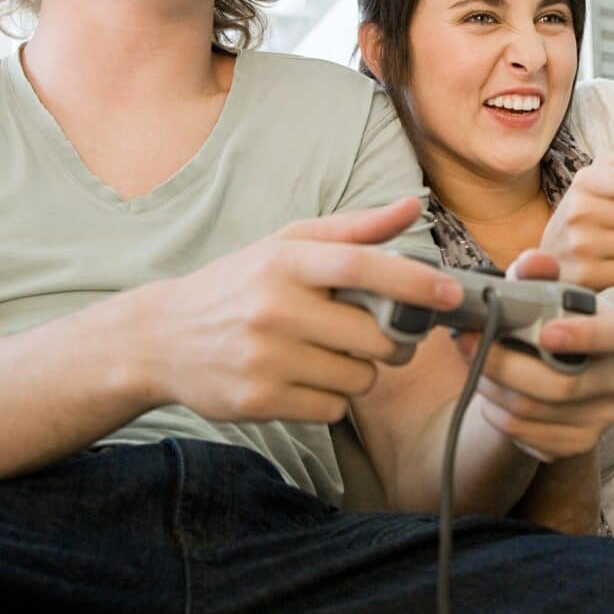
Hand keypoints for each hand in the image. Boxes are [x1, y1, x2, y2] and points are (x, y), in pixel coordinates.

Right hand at [138, 197, 461, 424]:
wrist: (162, 338)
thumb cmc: (239, 285)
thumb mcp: (287, 245)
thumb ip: (355, 229)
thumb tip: (414, 205)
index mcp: (286, 262)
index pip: (363, 267)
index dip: (414, 281)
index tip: (450, 294)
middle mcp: (274, 308)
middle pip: (374, 335)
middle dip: (394, 340)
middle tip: (384, 335)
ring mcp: (265, 358)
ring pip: (360, 377)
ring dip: (361, 370)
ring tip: (330, 354)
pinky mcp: (258, 401)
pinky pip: (332, 407)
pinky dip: (332, 397)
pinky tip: (305, 378)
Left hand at [458, 251, 613, 460]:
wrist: (541, 377)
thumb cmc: (541, 326)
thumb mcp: (537, 295)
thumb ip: (534, 275)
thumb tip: (534, 262)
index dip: (584, 336)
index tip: (544, 333)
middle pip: (562, 384)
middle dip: (504, 364)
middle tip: (466, 343)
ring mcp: (601, 416)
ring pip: (534, 410)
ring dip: (492, 388)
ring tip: (473, 366)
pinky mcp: (578, 444)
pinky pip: (526, 434)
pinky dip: (497, 414)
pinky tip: (490, 396)